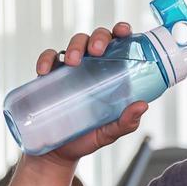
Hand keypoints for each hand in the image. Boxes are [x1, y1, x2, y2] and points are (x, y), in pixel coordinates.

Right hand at [31, 23, 145, 162]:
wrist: (57, 154)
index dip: (121, 31)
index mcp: (111, 73)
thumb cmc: (86, 138)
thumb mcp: (109, 133)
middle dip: (98, 38)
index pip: (119, 44)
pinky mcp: (50, 77)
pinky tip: (45, 71)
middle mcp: (92, 66)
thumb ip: (126, 122)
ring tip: (73, 62)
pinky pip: (48, 59)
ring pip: (74, 43)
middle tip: (97, 51)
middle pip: (96, 38)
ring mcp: (70, 70)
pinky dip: (45, 60)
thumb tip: (142, 106)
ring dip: (75, 46)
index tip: (123, 32)